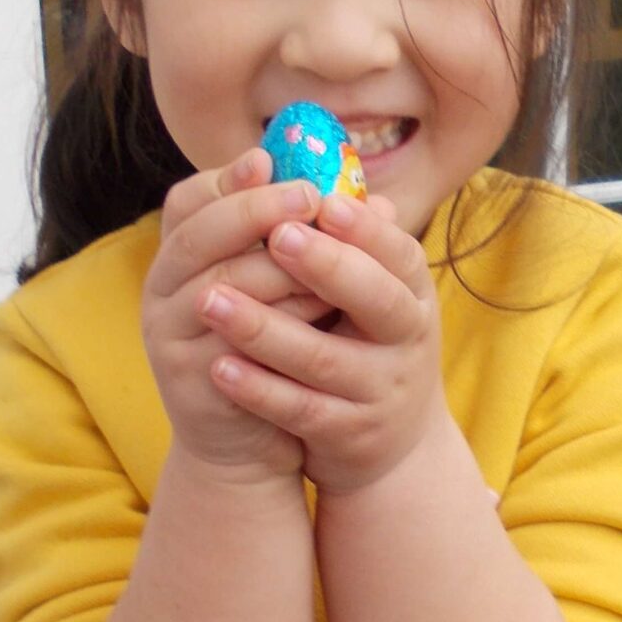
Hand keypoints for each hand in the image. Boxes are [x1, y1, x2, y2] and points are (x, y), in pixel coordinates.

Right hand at [142, 148, 333, 483]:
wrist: (248, 442)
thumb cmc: (276, 350)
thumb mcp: (293, 290)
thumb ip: (317, 244)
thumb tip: (379, 201)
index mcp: (181, 258)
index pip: (188, 200)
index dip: (229, 178)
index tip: (272, 160)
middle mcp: (161, 290)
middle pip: (196, 234)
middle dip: (255, 210)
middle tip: (307, 198)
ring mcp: (169, 336)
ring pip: (217, 284)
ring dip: (276, 264)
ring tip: (325, 249)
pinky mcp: (189, 380)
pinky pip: (231, 340)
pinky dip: (280, 319)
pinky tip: (321, 308)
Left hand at [198, 191, 444, 494]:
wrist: (396, 446)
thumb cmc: (372, 346)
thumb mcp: (376, 296)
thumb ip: (352, 245)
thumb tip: (329, 175)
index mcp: (413, 295)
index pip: (400, 254)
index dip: (364, 229)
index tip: (322, 199)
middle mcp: (408, 341)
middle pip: (377, 302)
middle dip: (326, 267)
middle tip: (277, 236)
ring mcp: (381, 391)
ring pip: (323, 360)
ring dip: (265, 329)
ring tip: (208, 299)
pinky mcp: (349, 434)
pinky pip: (299, 410)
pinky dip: (258, 389)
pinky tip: (217, 366)